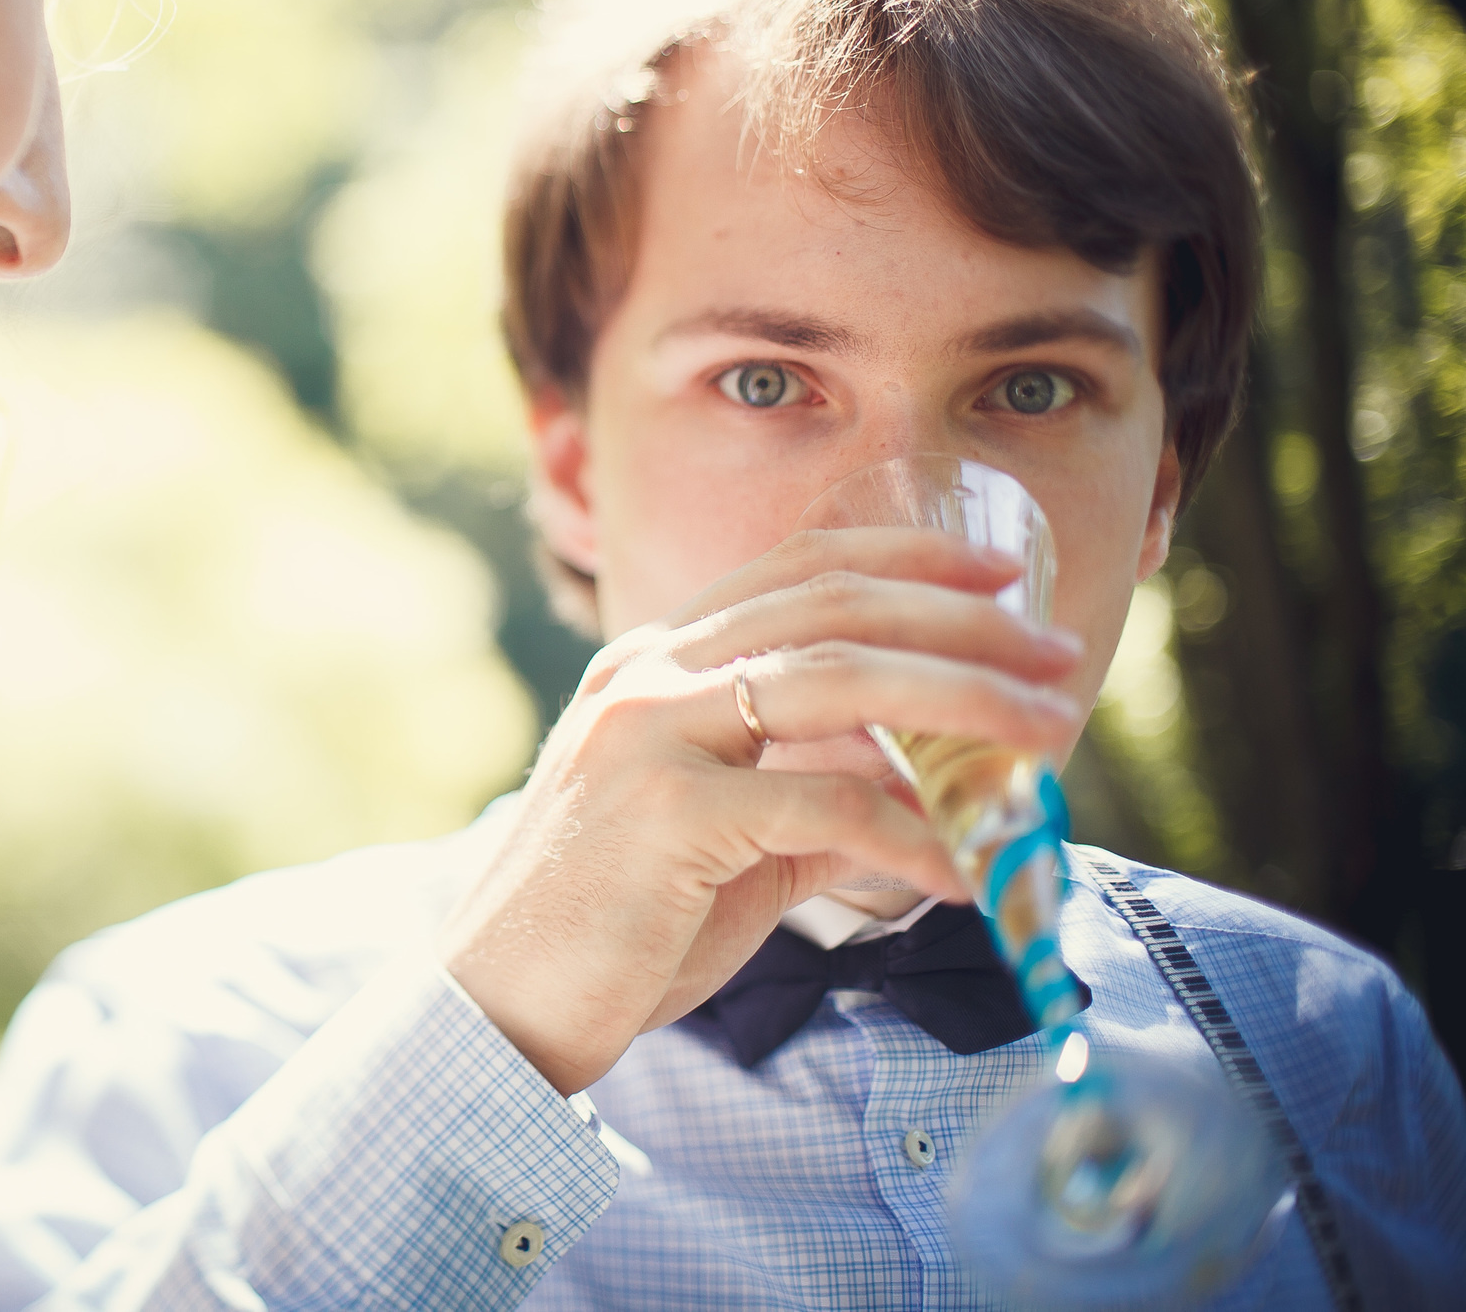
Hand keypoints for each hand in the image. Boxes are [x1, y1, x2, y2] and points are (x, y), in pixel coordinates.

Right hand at [437, 527, 1084, 1093]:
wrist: (499, 1003)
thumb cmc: (613, 926)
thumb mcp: (722, 839)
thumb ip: (808, 795)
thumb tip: (925, 793)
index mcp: (651, 661)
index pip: (793, 568)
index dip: (905, 558)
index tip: (1002, 575)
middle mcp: (646, 675)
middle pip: (832, 608)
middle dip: (964, 626)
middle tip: (1061, 657)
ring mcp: (650, 735)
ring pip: (837, 680)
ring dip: (965, 702)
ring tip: (1052, 735)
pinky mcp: (668, 814)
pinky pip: (827, 808)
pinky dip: (916, 838)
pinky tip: (971, 871)